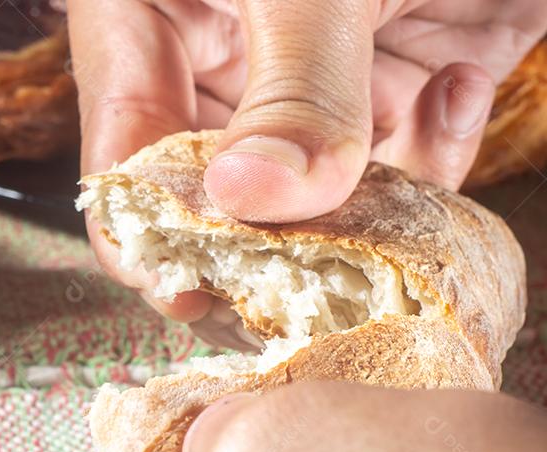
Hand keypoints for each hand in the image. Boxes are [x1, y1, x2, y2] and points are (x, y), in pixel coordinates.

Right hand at [67, 0, 546, 336]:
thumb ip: (294, 85)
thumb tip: (256, 204)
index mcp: (146, 27)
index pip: (123, 160)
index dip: (149, 236)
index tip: (193, 292)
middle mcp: (217, 68)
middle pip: (219, 200)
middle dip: (280, 238)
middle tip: (333, 259)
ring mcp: (305, 80)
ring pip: (314, 198)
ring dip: (378, 196)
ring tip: (422, 124)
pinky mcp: (387, 80)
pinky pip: (393, 163)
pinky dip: (439, 148)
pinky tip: (461, 77)